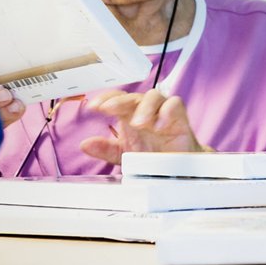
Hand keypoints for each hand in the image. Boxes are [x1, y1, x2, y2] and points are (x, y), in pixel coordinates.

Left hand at [79, 89, 204, 164]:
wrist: (176, 168)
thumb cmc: (152, 154)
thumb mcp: (124, 154)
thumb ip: (106, 149)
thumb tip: (86, 144)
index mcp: (130, 114)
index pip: (116, 98)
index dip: (105, 98)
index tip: (93, 107)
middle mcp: (145, 110)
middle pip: (133, 96)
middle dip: (120, 101)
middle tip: (109, 109)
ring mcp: (162, 111)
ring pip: (154, 96)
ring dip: (145, 107)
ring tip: (139, 123)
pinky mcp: (179, 117)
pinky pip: (175, 104)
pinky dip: (167, 111)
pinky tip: (159, 124)